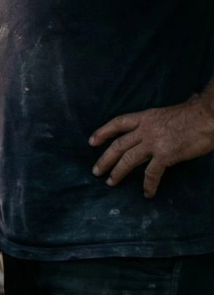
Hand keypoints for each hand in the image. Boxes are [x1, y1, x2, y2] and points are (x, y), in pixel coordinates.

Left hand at [90, 94, 213, 197]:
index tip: (92, 142)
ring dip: (117, 172)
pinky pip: (152, 173)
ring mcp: (153, 143)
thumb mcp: (175, 109)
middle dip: (105, 159)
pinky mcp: (165, 155)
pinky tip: (147, 193)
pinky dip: (148, 185)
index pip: (118, 123)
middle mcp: (145, 129)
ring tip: (110, 182)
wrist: (208, 116)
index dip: (103, 132)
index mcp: (146, 117)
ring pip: (128, 160)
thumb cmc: (197, 112)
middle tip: (96, 171)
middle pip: (118, 145)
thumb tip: (187, 100)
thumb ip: (170, 114)